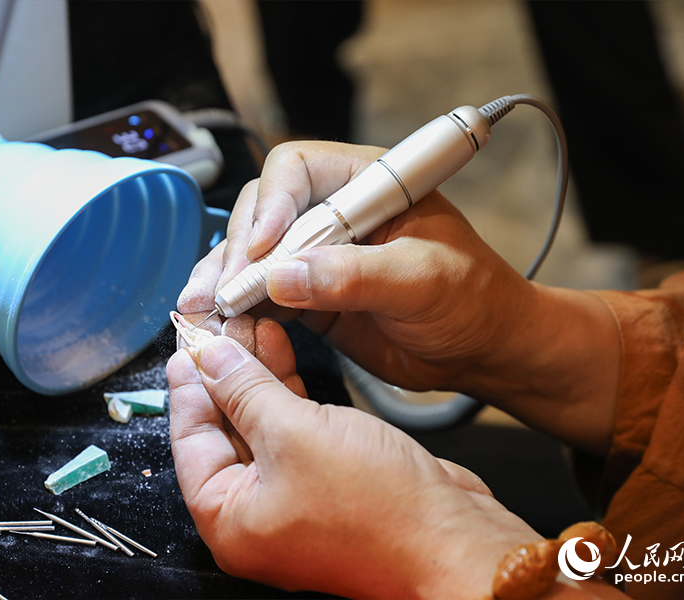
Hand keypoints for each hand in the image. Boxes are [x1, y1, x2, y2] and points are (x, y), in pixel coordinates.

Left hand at [167, 331, 541, 598]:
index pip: (191, 439)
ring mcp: (294, 498)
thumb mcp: (294, 434)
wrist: (456, 541)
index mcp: (229, 520)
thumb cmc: (377, 510)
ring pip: (259, 425)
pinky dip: (286, 391)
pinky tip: (280, 352)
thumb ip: (245, 390)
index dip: (188, 383)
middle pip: (223, 430)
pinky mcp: (328, 481)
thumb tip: (210, 357)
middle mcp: (256, 515)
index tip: (188, 339)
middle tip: (221, 324)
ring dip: (255, 375)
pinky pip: (293, 430)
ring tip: (251, 324)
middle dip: (223, 372)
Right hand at [180, 141, 620, 454]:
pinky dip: (239, 308)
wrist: (481, 348)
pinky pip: (261, 293)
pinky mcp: (308, 294)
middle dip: (238, 249)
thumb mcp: (424, 281)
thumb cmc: (472, 300)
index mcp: (368, 184)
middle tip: (225, 289)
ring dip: (224, 278)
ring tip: (202, 308)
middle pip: (263, 211)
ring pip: (252, 253)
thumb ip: (356, 275)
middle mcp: (335, 212)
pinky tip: (219, 323)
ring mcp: (317, 254)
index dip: (271, 204)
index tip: (261, 248)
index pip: (298, 170)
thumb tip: (284, 275)